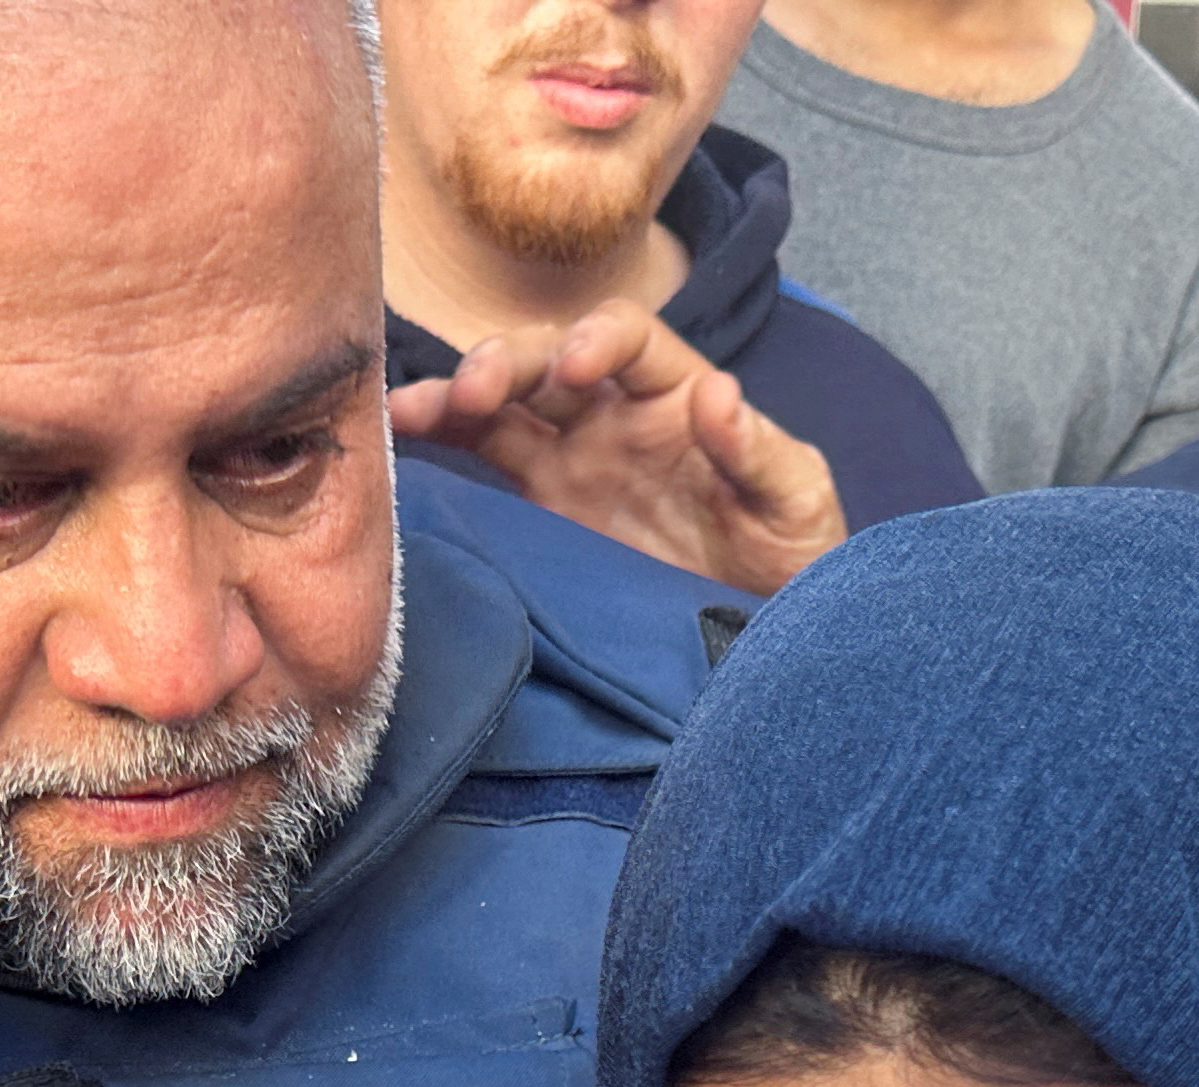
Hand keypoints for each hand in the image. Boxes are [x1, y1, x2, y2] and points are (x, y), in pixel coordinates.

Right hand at [388, 302, 847, 596]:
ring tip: (412, 411)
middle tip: (477, 391)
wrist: (765, 636)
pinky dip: (441, 439)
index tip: (579, 368)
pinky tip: (400, 435)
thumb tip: (719, 393)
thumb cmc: (794, 558)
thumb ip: (764, 453)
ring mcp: (571, 458)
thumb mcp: (798, 505)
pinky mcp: (541, 506)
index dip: (598, 340)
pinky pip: (482, 458)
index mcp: (677, 396)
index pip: (629, 339)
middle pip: (548, 360)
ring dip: (457, 396)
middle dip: (509, 362)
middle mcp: (615, 415)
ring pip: (502, 403)